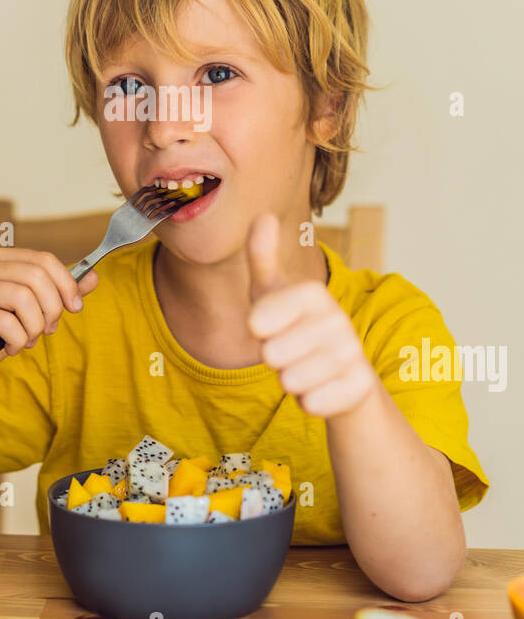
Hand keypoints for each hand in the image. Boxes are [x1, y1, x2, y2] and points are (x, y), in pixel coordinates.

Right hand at [0, 248, 98, 363]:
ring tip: (29, 339)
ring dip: (35, 327)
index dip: (67, 283)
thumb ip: (61, 291)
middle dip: (52, 308)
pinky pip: (8, 324)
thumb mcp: (34, 308)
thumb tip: (94, 277)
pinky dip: (19, 341)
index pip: (44, 260)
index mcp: (1, 258)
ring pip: (24, 299)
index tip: (76, 307)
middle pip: (36, 277)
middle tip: (49, 329)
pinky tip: (12, 346)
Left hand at [246, 212, 376, 417]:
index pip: (262, 317)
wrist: (339, 373)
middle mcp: (339, 321)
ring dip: (289, 381)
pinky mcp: (361, 388)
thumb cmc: (294, 328)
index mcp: (315, 294)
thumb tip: (263, 214)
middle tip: (287, 351)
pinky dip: (308, 402)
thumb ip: (262, 256)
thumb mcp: (271, 293)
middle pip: (273, 353)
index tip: (263, 327)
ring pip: (292, 381)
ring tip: (302, 368)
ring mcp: (353, 355)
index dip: (258, 326)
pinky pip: (314, 404)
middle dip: (272, 359)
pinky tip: (319, 389)